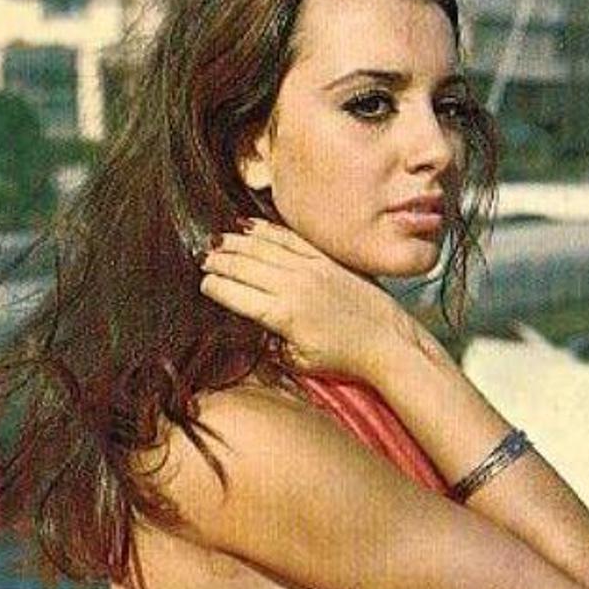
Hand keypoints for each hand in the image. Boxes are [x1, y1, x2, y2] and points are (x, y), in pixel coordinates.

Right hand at [199, 218, 413, 378]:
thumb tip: (251, 327)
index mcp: (282, 314)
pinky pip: (289, 238)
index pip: (236, 294)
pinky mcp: (325, 259)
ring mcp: (310, 268)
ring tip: (217, 240)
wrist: (386, 341)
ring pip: (263, 247)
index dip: (215, 287)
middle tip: (202, 257)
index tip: (203, 283)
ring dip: (237, 242)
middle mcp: (293, 285)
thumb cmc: (344, 358)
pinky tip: (251, 226)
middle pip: (244, 265)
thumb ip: (271, 344)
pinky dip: (267, 231)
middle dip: (219, 260)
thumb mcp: (300, 361)